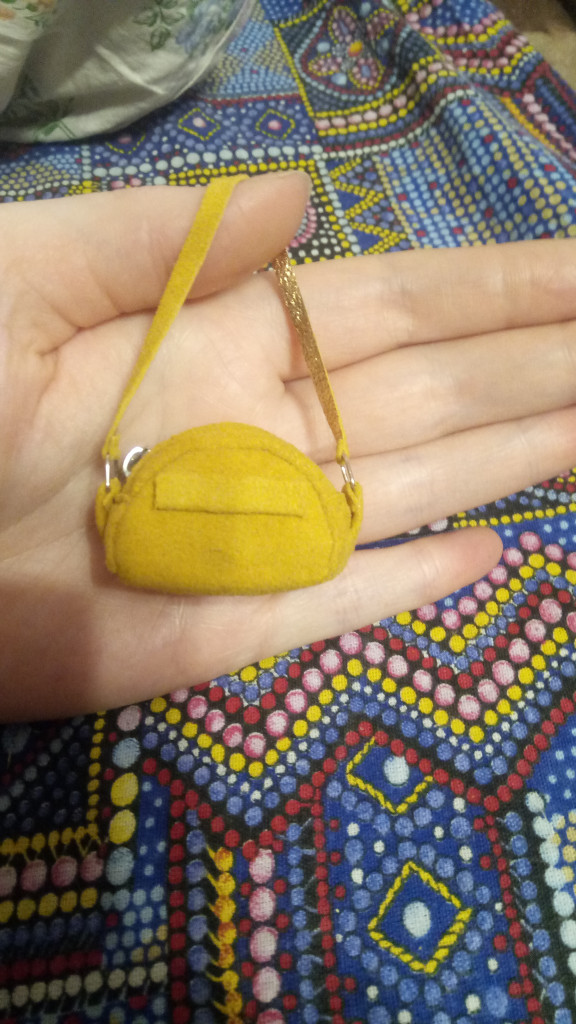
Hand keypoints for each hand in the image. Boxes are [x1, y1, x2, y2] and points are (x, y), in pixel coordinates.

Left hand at [1, 171, 573, 718]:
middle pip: (434, 390)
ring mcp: (259, 530)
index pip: (396, 308)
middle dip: (539, 362)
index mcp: (224, 339)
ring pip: (414, 483)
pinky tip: (492, 552)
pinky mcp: (234, 623)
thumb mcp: (27, 277)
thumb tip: (305, 199)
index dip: (495, 289)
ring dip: (515, 453)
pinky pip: (345, 597)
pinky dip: (414, 580)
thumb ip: (164, 238)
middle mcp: (265, 429)